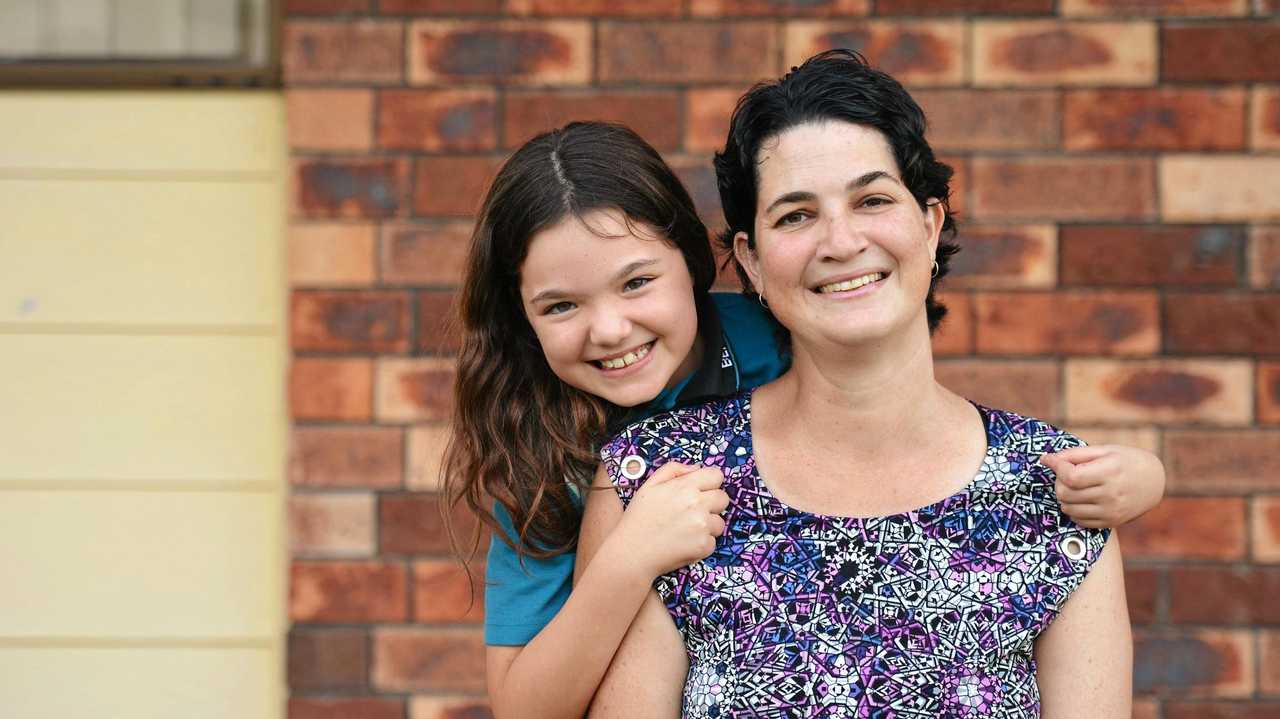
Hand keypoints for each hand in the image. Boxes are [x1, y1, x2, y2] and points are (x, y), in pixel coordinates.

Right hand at [611, 461, 728, 577]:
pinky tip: (684, 542)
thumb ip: (673, 470)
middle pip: (723, 498)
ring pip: (720, 521)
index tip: (703, 490)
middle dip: (712, 503)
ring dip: (708, 525)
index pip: (716, 475)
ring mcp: (702, 526)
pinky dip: (702, 543)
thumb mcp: (650, 485)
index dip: (710, 482)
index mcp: (685, 487)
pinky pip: (713, 541)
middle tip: (692, 512)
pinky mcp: (704, 546)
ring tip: (685, 529)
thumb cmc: (638, 519)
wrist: (631, 553)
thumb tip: (696, 468)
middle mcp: (697, 505)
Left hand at [1040, 445, 1164, 528]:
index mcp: (1110, 472)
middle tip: (1066, 473)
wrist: (1154, 482)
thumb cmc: (1127, 461)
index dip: (1056, 468)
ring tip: (1074, 485)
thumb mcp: (1104, 450)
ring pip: (1068, 508)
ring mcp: (1111, 511)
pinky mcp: (1110, 522)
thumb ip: (1075, 454)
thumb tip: (1048, 459)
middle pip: (1065, 493)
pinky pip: (1078, 520)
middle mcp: (1111, 494)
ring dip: (1064, 496)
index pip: (1071, 477)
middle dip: (1058, 482)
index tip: (1049, 460)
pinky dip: (1073, 509)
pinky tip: (1081, 498)